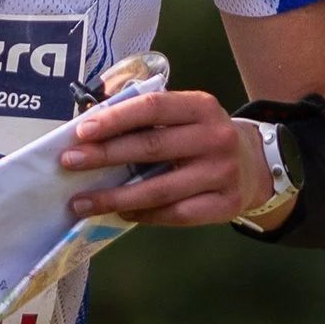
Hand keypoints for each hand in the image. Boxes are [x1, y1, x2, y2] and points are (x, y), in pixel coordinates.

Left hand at [59, 87, 264, 228]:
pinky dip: (144, 216)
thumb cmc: (202, 138)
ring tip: (82, 202)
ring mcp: (223, 173)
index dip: (115, 118)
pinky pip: (176, 214)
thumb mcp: (185, 114)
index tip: (82, 131)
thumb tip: (92, 121)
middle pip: (152, 147)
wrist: (254, 166)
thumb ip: (146, 114)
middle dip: (105, 156)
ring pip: (160, 189)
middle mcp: (215, 138)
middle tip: (70, 163)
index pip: (153, 108)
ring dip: (115, 197)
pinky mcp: (225, 205)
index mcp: (201, 107)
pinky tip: (120, 214)